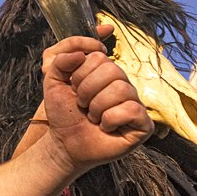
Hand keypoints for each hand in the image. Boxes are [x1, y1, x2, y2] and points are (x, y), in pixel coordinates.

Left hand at [41, 25, 153, 170]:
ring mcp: (135, 102)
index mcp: (104, 71)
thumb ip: (60, 61)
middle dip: (87, 91)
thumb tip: (83, 52)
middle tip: (82, 105)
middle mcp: (122, 84)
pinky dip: (111, 120)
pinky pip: (131, 109)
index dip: (79, 74)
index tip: (74, 89)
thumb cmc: (64, 113)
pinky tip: (106, 127)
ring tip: (93, 117)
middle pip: (112, 70)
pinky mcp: (143, 123)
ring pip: (122, 89)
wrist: (65, 143)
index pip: (98, 56)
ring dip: (97, 107)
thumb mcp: (53, 82)